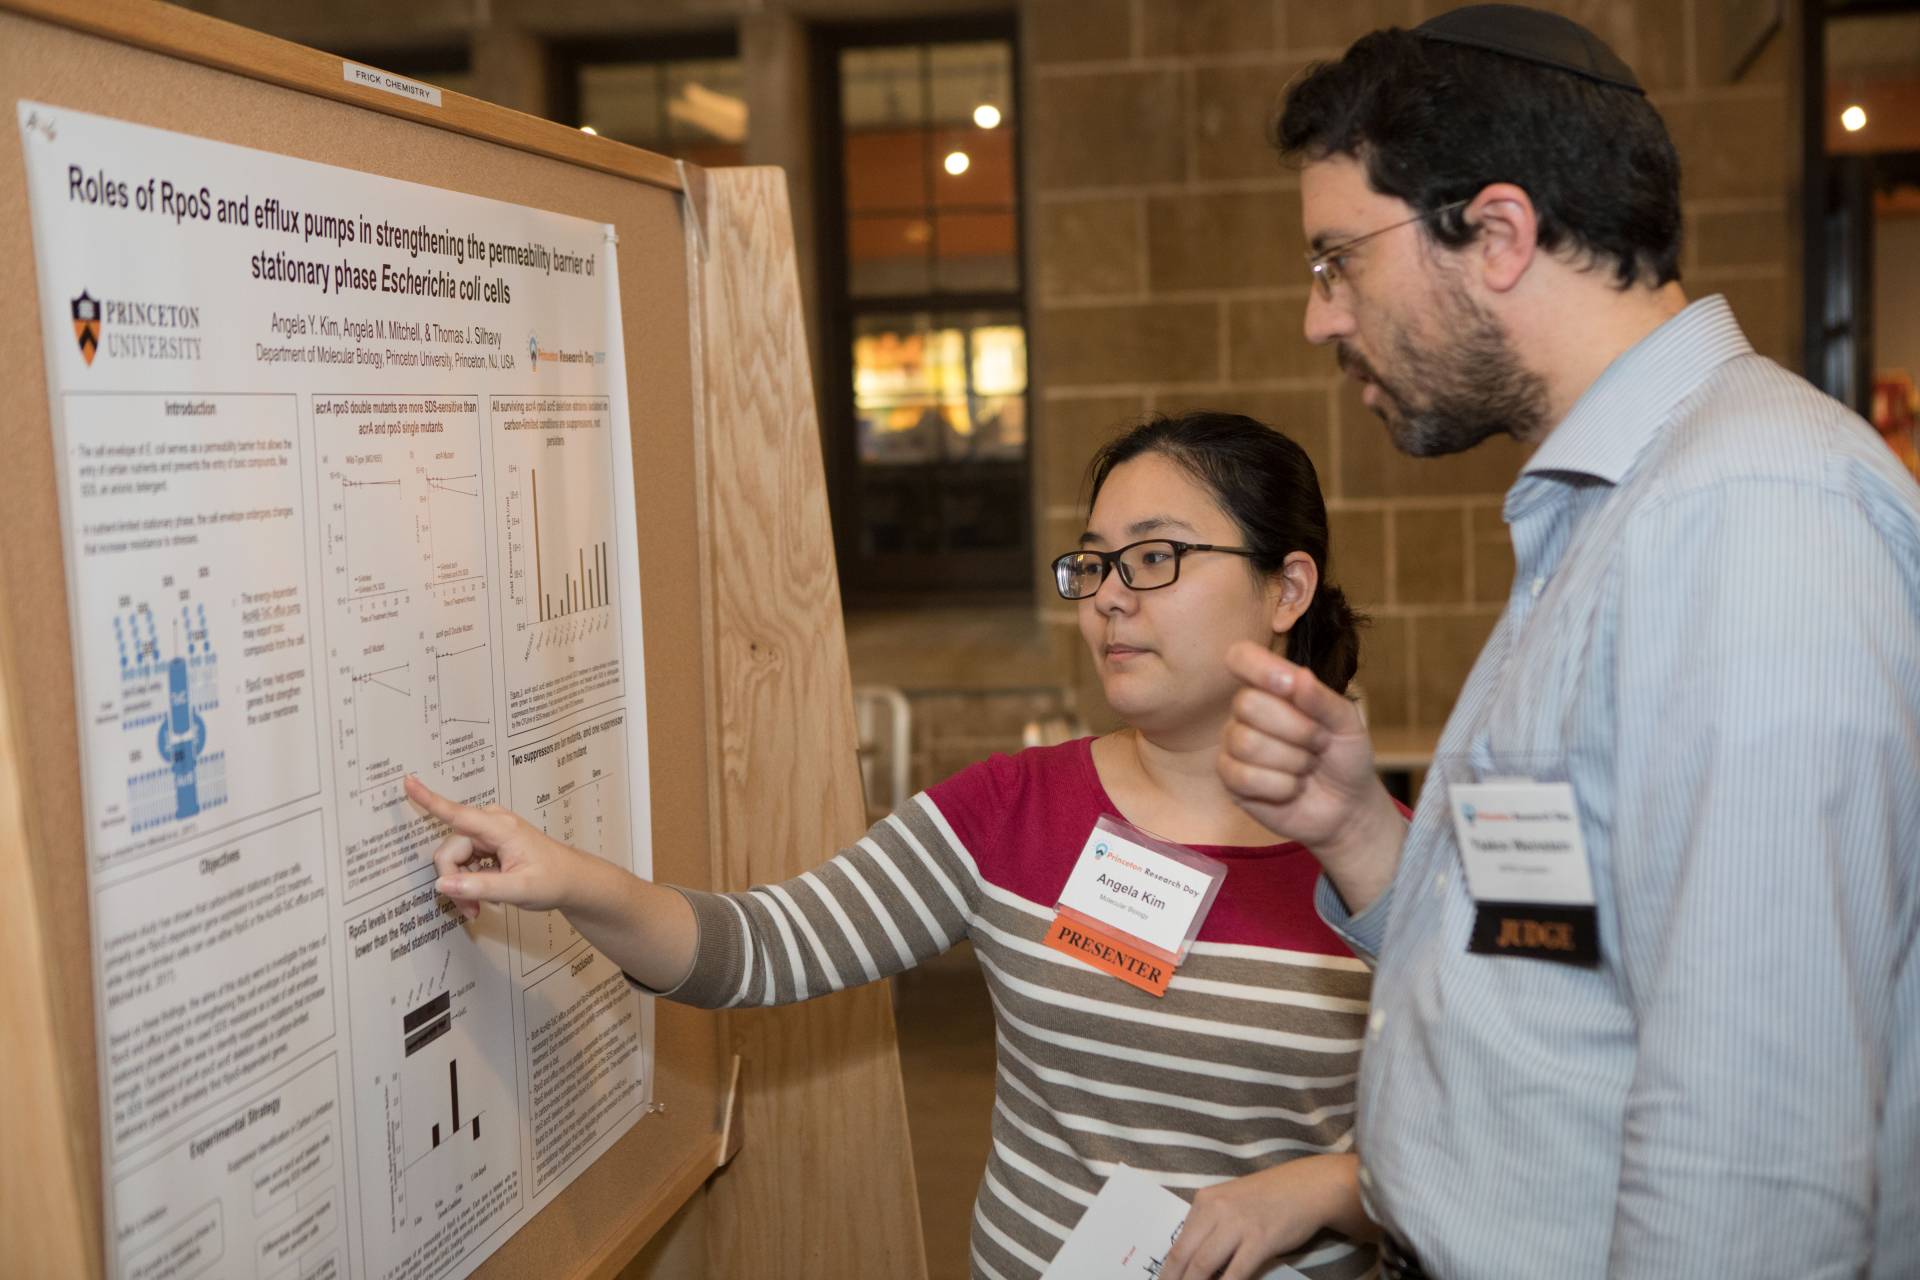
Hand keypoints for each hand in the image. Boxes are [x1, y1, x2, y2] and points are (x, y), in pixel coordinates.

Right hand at [407, 775, 583, 919]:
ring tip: (478, 907)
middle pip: (450, 850)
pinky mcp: (488, 844)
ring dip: (461, 885)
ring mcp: (489, 834)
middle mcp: (491, 825)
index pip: (458, 814)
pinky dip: (468, 882)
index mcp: (501, 828)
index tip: (408, 781)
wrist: (572, 880)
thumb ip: (480, 887)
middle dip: (454, 881)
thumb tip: (442, 884)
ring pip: (454, 859)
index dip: (429, 799)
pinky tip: (483, 896)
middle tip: (470, 910)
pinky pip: (464, 862)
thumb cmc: (552, 880)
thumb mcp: (518, 889)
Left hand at [1158, 1155, 1365, 1279]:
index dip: (1168, 1273)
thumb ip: (1210, 1227)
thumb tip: (1192, 1263)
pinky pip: (1236, 1273)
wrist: (1307, 1186)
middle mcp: (1216, 1210)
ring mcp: (1237, 1225)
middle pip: (1184, 1257)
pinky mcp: (1260, 1240)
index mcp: (1203, 1201)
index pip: (1177, 1245)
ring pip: (1203, 1266)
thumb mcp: (1229, 1202)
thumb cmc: (1268, 1197)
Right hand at [1217, 644, 1405, 912]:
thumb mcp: (1347, 723)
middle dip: (1296, 729)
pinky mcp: (1231, 780)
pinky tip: (1291, 788)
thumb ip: (1322, 699)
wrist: (1346, 806)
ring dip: (1292, 762)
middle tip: (1318, 744)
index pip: (1242, 657)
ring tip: (1306, 767)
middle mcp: (1246, 712)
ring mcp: (1234, 745)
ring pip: (1247, 743)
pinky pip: (1244, 777)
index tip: (1288, 685)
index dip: (1259, 668)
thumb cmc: (1344, 757)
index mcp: (1273, 687)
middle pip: (1246, 703)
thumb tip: (1298, 676)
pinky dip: (1281, 787)